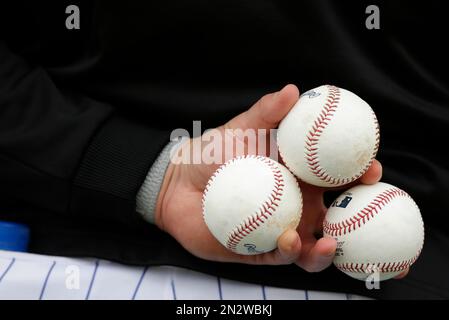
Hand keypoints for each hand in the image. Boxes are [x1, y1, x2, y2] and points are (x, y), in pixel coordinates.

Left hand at [155, 84, 405, 276]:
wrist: (177, 184)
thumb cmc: (213, 153)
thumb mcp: (241, 130)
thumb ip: (266, 112)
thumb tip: (293, 90)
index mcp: (298, 176)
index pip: (336, 177)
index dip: (359, 174)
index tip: (373, 168)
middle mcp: (294, 205)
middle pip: (333, 215)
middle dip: (355, 217)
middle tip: (365, 210)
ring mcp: (279, 228)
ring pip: (311, 244)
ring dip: (327, 248)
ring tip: (328, 242)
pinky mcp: (259, 249)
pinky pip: (279, 255)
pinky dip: (289, 252)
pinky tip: (291, 243)